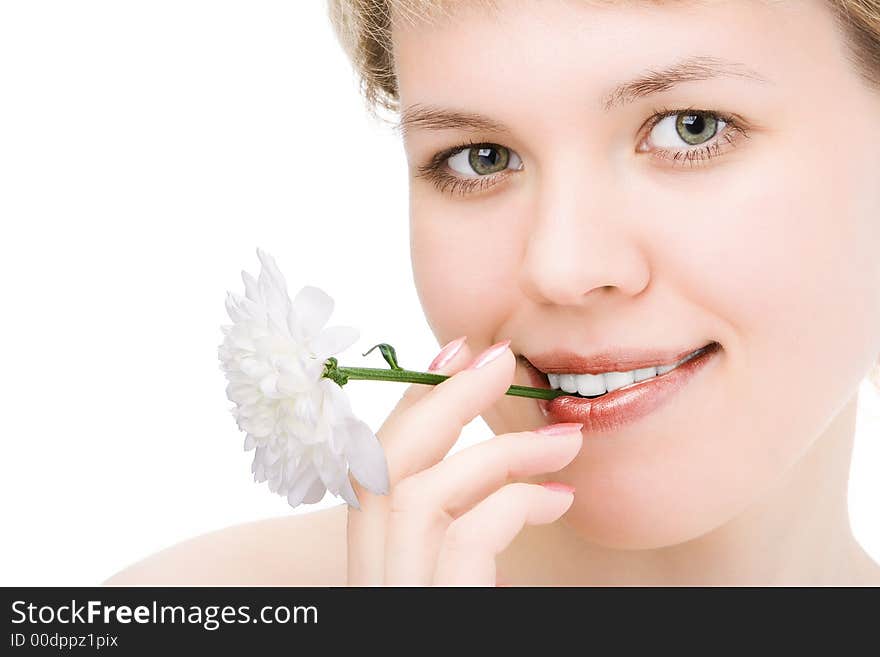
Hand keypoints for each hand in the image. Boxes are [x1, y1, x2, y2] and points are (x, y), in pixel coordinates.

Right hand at [345, 337, 582, 585]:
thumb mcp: (467, 579)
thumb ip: (466, 529)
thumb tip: (496, 467)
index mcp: (377, 569)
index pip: (373, 474)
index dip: (410, 407)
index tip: (456, 357)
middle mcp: (373, 583)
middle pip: (380, 470)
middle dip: (441, 401)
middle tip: (501, 359)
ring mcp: (398, 597)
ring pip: (422, 494)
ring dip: (500, 451)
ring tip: (566, 440)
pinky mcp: (440, 612)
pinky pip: (466, 536)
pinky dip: (516, 502)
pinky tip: (560, 499)